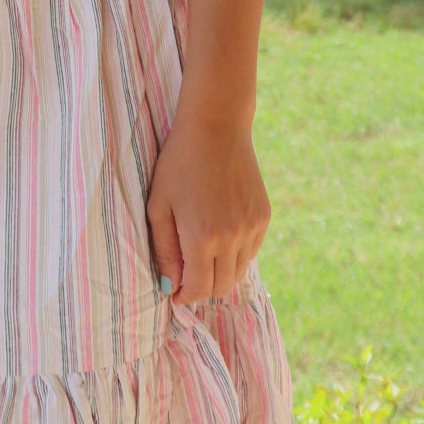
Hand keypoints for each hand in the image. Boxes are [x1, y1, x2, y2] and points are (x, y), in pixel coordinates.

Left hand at [145, 111, 270, 304]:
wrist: (216, 127)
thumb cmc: (179, 164)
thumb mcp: (159, 206)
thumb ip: (164, 250)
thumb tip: (170, 286)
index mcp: (202, 238)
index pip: (199, 290)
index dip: (185, 296)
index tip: (174, 292)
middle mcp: (232, 238)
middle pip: (221, 287)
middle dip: (201, 288)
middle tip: (186, 274)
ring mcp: (252, 228)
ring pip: (238, 272)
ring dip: (220, 272)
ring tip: (201, 252)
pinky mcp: (264, 217)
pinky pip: (251, 251)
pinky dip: (236, 253)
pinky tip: (220, 233)